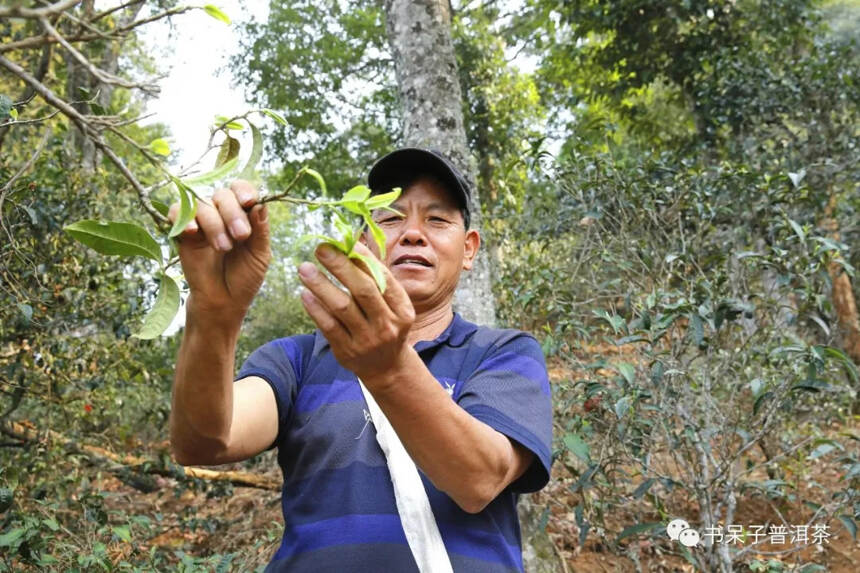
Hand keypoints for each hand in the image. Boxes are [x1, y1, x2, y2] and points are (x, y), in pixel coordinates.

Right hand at [168, 180, 270, 320]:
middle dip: (232, 213)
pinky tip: (192, 232)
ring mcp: (202, 222)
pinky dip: (183, 218)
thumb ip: (261, 230)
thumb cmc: (244, 278)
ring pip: (202, 204)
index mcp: (244, 215)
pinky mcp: (183, 233)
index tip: (249, 202)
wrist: (223, 302)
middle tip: (241, 236)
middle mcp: (222, 214)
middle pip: (223, 195)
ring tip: (223, 248)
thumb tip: (260, 204)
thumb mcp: (260, 255)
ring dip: (214, 224)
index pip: (242, 189)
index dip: (244, 191)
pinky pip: (176, 212)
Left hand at [297, 242, 414, 380]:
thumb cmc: (386, 325)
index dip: (363, 259)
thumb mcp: (392, 305)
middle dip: (340, 266)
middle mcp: (387, 324)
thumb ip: (376, 279)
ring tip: (305, 268)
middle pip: (362, 290)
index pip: (382, 279)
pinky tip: (305, 293)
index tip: (344, 242)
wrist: (387, 367)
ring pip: (342, 308)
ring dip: (321, 285)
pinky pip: (328, 326)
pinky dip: (315, 309)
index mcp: (402, 309)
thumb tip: (351, 246)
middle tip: (321, 249)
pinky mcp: (347, 351)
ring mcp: (367, 340)